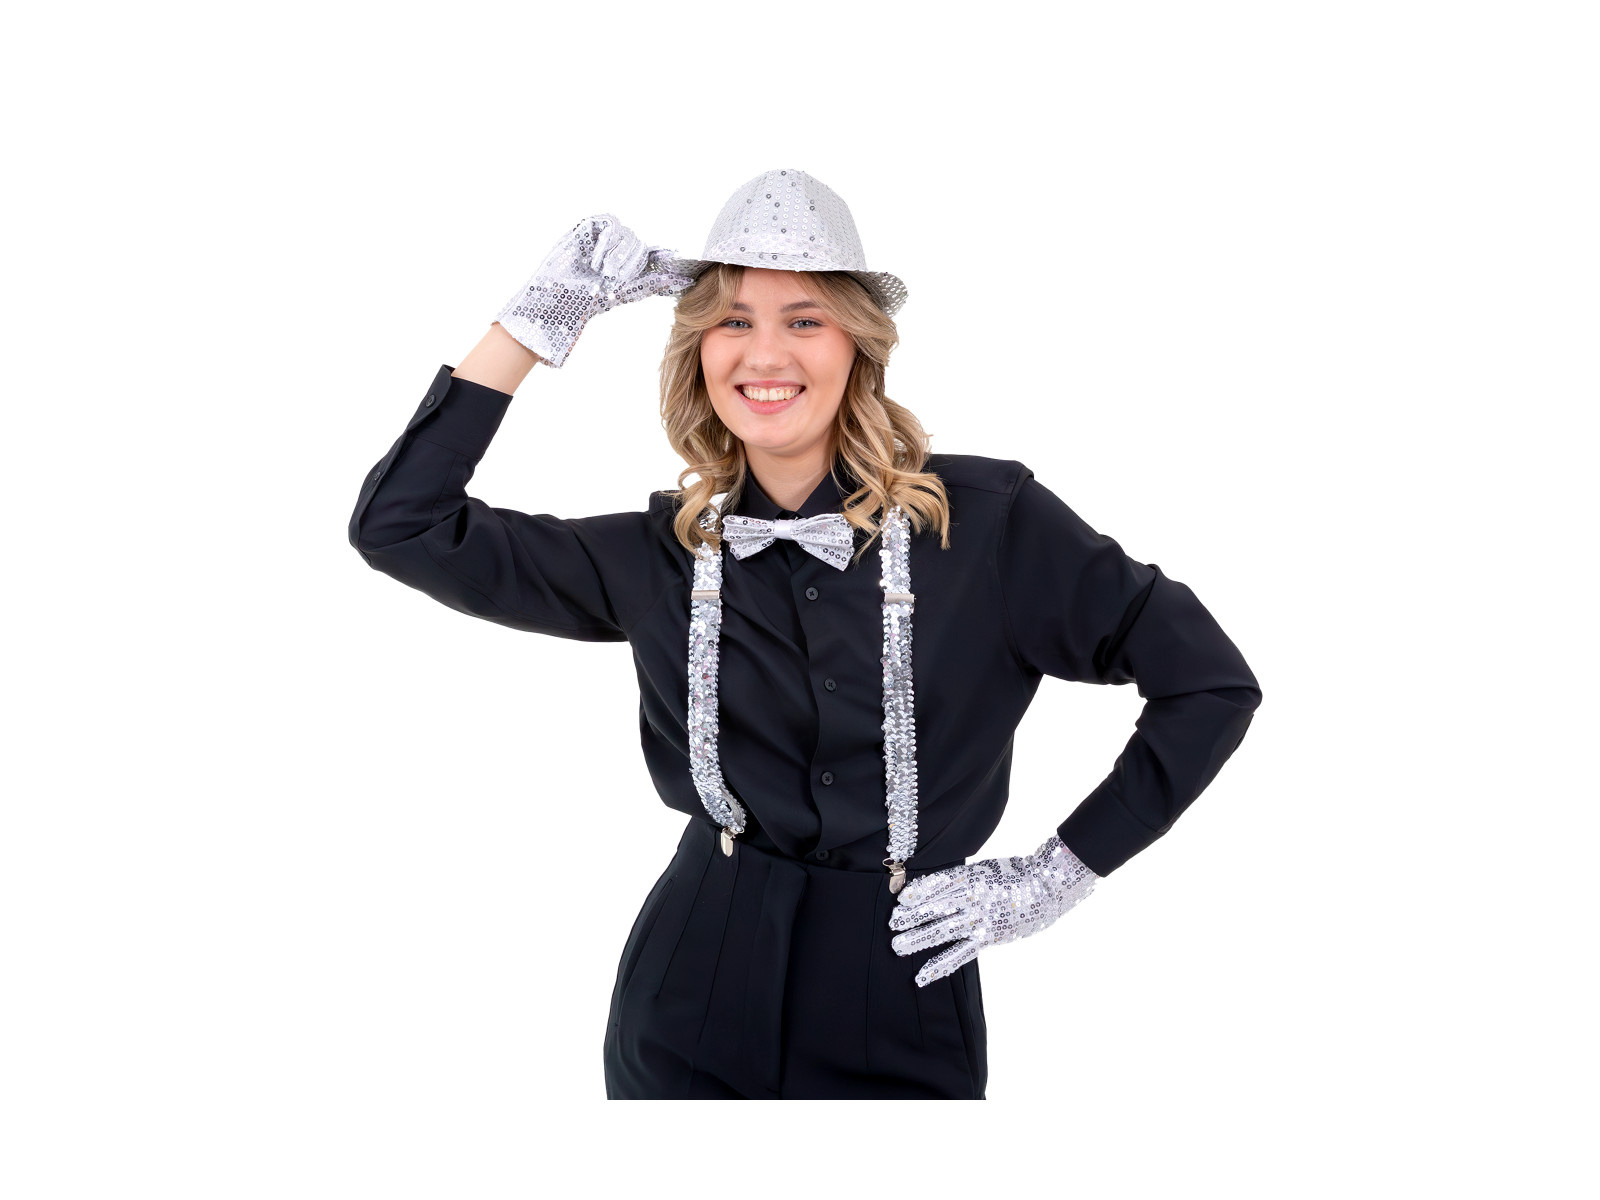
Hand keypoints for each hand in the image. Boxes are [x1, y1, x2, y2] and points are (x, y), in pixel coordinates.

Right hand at [493, 214, 695, 367]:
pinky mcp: (590, 227)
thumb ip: (652, 283)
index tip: (674, 258)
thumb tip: (680, 280)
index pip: (653, 253)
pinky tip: (594, 259)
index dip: (663, 254)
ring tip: (600, 271)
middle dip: (630, 261)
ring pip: (626, 233)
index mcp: (630, 264)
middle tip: (615, 276)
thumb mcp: (626, 293)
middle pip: (639, 244)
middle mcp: (619, 249)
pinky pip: (609, 223)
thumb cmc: (589, 300)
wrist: (558, 297)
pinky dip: (605, 241)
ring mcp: (604, 237)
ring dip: (615, 254)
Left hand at [888, 834, 1098, 986]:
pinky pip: (960, 955)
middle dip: (912, 917)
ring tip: (897, 946)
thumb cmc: (1011, 875)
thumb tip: (926, 888)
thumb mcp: (982, 868)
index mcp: (972, 877)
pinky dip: (939, 966)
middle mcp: (974, 899)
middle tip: (892, 924)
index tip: (900, 899)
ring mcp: (981, 921)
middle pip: (937, 909)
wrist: (1045, 890)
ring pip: (943, 931)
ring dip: (918, 939)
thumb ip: (958, 878)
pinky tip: (921, 976)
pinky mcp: (987, 939)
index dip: (920, 892)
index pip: (940, 884)